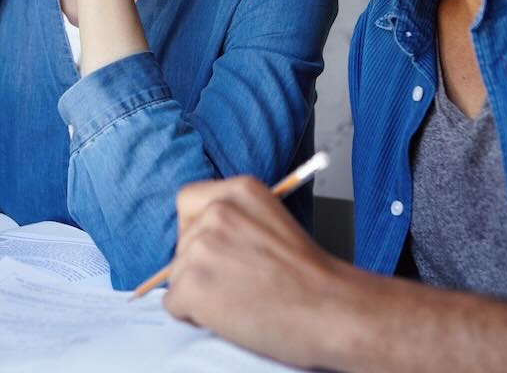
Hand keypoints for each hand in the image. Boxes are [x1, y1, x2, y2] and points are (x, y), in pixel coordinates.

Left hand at [162, 177, 353, 369]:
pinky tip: (231, 315)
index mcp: (239, 190)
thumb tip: (195, 239)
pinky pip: (174, 304)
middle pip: (181, 242)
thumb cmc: (310, 277)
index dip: (196, 230)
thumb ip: (235, 221)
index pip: (187, 201)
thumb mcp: (272, 222)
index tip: (217, 251)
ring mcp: (202, 247)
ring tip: (242, 300)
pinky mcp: (193, 284)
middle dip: (200, 267)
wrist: (332, 310)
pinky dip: (194, 316)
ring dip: (200, 293)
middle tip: (241, 284)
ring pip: (177, 275)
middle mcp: (217, 211)